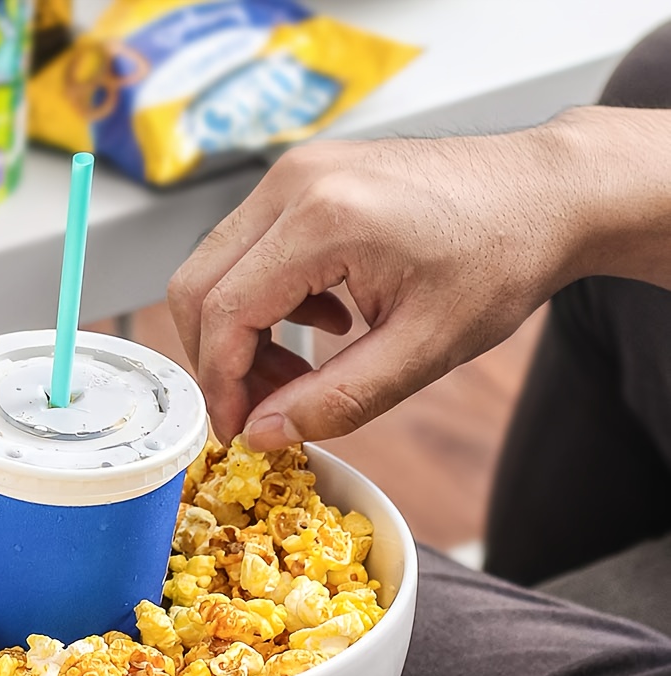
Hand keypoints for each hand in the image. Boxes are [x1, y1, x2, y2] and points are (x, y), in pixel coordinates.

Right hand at [168, 122, 582, 449]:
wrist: (547, 193)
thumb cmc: (501, 259)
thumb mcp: (424, 349)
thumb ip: (336, 399)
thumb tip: (263, 433)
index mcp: (324, 217)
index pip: (225, 310)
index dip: (220, 382)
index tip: (235, 430)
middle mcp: (294, 181)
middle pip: (199, 283)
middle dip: (218, 359)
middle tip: (260, 409)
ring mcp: (296, 172)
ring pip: (217, 267)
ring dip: (241, 333)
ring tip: (299, 373)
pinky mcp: (305, 178)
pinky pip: (249, 248)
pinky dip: (264, 301)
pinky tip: (323, 324)